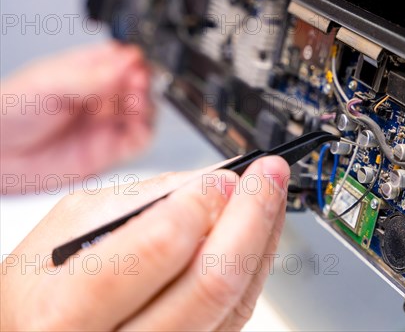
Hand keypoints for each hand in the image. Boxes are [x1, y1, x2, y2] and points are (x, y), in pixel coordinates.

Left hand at [1, 41, 152, 194]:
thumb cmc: (9, 111)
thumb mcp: (48, 84)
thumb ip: (90, 77)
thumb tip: (126, 62)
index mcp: (88, 70)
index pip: (124, 60)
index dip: (135, 62)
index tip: (136, 66)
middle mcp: (102, 95)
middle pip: (140, 85)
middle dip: (144, 84)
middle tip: (137, 85)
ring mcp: (108, 122)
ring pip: (146, 112)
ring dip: (147, 107)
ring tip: (136, 104)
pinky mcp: (110, 149)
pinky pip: (140, 140)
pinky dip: (145, 132)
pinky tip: (135, 126)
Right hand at [1, 156, 289, 330]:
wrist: (47, 330)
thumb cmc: (46, 284)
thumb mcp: (71, 225)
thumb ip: (141, 199)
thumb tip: (213, 182)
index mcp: (70, 310)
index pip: (157, 250)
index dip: (201, 206)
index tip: (225, 176)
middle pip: (212, 283)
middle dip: (252, 216)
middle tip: (267, 174)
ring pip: (235, 301)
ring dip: (263, 237)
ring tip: (271, 194)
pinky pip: (237, 313)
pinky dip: (255, 264)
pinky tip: (259, 230)